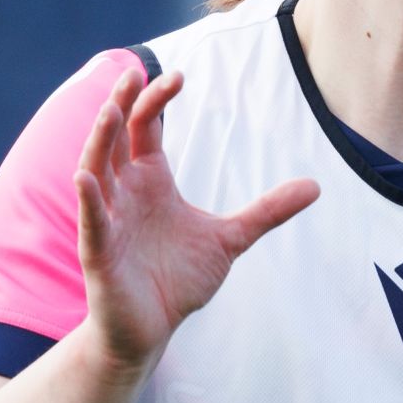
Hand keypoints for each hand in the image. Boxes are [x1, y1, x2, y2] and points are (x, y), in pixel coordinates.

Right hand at [74, 69, 319, 373]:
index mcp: (151, 181)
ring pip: (95, 170)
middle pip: (116, 138)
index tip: (179, 75)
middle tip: (131, 73)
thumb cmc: (178, 279)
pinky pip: (92, 221)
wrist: (151, 330)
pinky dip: (89, 199)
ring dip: (99, 141)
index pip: (146, 128)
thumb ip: (268, 210)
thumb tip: (315, 186)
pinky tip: (87, 178)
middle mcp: (125, 193)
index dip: (155, 100)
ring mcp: (108, 221)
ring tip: (109, 111)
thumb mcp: (231, 238)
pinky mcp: (99, 254)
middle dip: (122, 105)